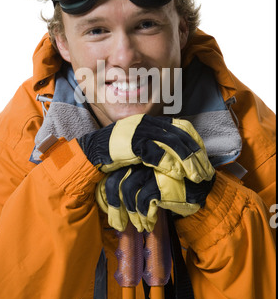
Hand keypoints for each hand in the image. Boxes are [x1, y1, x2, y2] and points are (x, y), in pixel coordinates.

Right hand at [78, 114, 214, 182]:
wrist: (91, 152)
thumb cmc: (117, 152)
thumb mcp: (141, 145)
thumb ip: (157, 146)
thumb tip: (178, 157)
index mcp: (152, 121)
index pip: (182, 126)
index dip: (196, 142)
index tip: (205, 159)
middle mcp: (148, 122)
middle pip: (180, 136)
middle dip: (196, 155)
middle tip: (206, 173)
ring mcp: (139, 131)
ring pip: (171, 143)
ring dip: (187, 161)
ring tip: (196, 176)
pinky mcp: (130, 142)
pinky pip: (154, 152)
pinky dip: (168, 163)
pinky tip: (177, 174)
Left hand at [96, 163, 215, 231]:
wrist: (203, 191)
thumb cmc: (173, 187)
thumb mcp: (151, 180)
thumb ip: (133, 181)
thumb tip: (105, 196)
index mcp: (139, 155)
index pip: (115, 170)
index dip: (108, 192)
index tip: (107, 208)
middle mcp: (144, 157)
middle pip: (116, 179)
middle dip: (114, 206)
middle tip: (117, 224)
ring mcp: (154, 168)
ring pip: (127, 189)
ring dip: (131, 213)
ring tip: (138, 226)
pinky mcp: (163, 181)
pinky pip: (143, 200)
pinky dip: (144, 216)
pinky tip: (149, 225)